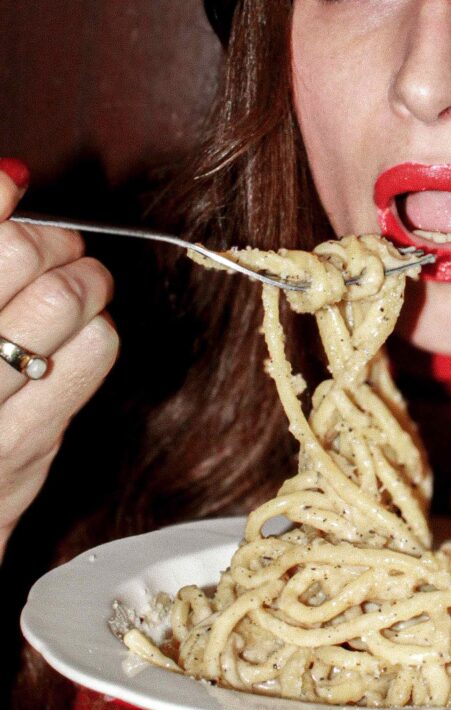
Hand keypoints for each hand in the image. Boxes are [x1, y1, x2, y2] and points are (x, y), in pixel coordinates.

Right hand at [0, 161, 117, 558]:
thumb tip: (9, 182)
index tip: (13, 187)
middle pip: (18, 255)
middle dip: (49, 237)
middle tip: (55, 247)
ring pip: (63, 300)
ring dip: (82, 279)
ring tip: (74, 287)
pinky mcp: (27, 442)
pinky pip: (93, 355)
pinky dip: (96, 329)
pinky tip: (78, 340)